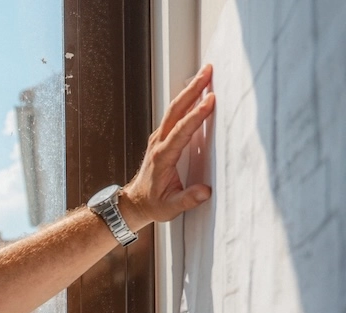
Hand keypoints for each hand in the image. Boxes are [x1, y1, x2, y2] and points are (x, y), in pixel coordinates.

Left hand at [120, 64, 215, 228]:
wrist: (135, 202)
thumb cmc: (153, 204)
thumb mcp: (169, 207)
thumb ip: (187, 199)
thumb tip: (204, 192)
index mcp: (162, 157)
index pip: (181, 132)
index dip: (196, 116)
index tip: (210, 100)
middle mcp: (159, 143)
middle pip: (176, 111)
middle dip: (192, 90)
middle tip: (208, 71)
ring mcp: (159, 138)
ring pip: (174, 109)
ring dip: (190, 90)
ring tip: (205, 72)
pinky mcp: (162, 137)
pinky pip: (174, 114)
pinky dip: (186, 99)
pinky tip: (197, 90)